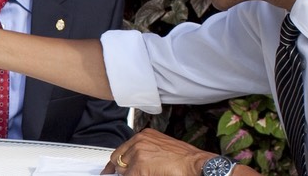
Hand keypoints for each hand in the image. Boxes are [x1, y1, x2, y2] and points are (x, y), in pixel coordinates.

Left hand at [102, 128, 218, 174]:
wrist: (196, 164)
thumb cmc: (185, 158)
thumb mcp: (161, 148)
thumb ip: (145, 152)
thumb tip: (133, 163)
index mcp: (144, 135)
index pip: (122, 149)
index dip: (116, 163)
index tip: (110, 170)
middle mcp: (139, 141)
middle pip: (118, 159)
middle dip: (122, 170)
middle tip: (126, 174)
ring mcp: (138, 152)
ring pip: (123, 170)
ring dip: (131, 174)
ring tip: (148, 172)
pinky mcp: (140, 165)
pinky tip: (147, 175)